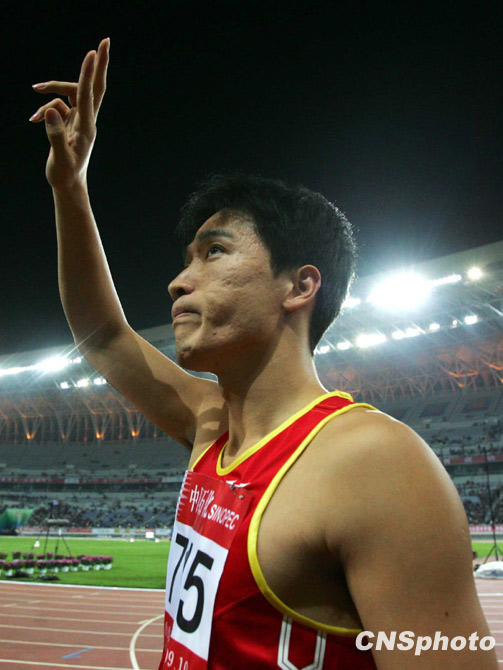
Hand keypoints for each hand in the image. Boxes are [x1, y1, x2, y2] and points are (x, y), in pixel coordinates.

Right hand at [30, 38, 109, 191]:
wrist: (68, 185)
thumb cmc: (65, 175)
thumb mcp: (59, 158)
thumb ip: (55, 135)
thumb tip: (50, 111)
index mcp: (87, 127)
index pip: (89, 95)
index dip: (88, 73)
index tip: (92, 53)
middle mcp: (87, 121)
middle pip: (94, 87)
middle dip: (97, 65)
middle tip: (105, 42)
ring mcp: (80, 120)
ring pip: (68, 93)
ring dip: (51, 89)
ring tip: (35, 90)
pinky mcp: (71, 122)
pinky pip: (57, 105)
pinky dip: (44, 108)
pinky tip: (33, 120)